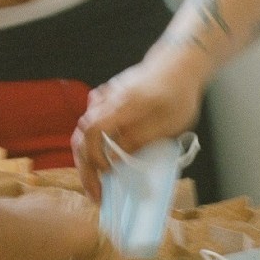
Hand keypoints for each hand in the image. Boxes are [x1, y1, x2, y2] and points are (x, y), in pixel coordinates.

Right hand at [71, 57, 202, 201]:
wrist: (177, 64)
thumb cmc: (177, 94)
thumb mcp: (168, 122)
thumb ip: (140, 139)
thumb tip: (115, 160)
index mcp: (122, 104)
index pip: (93, 131)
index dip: (95, 156)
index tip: (108, 174)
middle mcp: (106, 100)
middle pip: (82, 135)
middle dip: (86, 168)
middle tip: (96, 195)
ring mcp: (104, 99)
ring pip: (84, 132)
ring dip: (88, 160)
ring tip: (96, 184)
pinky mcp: (106, 101)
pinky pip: (92, 125)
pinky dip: (93, 147)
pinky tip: (102, 163)